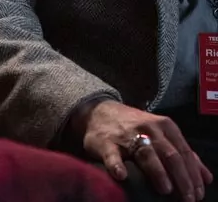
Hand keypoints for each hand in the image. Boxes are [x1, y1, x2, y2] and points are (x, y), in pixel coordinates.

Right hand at [75, 100, 211, 199]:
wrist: (99, 111)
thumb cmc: (135, 126)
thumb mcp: (162, 132)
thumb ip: (183, 152)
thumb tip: (206, 178)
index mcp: (165, 126)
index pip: (185, 153)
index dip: (194, 175)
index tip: (198, 194)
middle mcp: (149, 128)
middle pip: (170, 155)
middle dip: (182, 178)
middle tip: (188, 198)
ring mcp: (127, 135)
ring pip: (146, 153)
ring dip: (158, 172)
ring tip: (166, 189)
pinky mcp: (106, 142)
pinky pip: (112, 155)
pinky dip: (117, 165)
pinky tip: (121, 176)